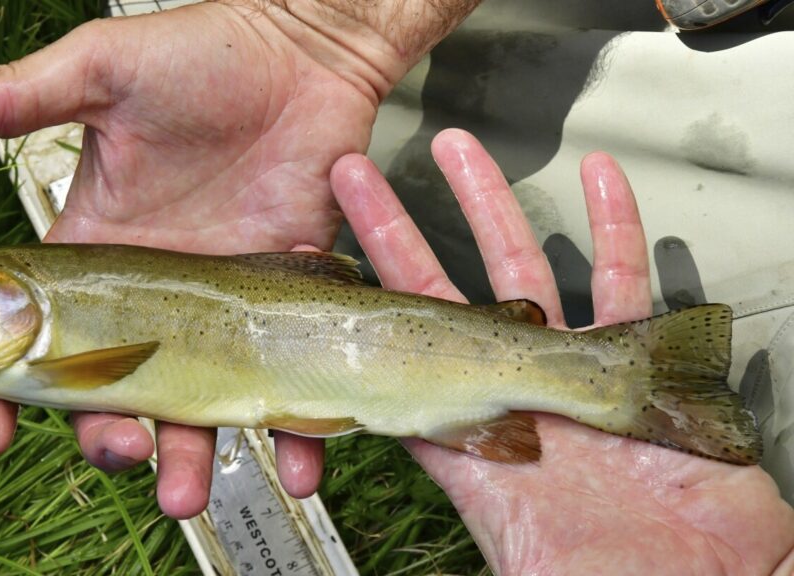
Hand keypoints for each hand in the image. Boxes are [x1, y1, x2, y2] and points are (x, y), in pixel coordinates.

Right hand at [0, 1, 478, 517]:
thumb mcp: (103, 72)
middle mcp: (150, 292)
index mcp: (93, 248)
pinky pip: (284, 379)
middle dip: (104, 436)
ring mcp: (218, 304)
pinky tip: (299, 465)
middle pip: (112, 392)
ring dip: (186, 455)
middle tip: (117, 451)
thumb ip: (20, 97)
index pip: (32, 336)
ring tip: (183, 489)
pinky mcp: (282, 301)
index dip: (1, 390)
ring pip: (192, 403)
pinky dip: (294, 431)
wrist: (305, 52)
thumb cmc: (204, 54)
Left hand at [331, 129, 793, 573]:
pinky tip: (597, 182)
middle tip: (355, 178)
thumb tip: (382, 515)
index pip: (392, 358)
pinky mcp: (638, 363)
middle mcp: (511, 395)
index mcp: (470, 440)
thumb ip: (463, 503)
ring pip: (524, 271)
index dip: (354, 309)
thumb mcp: (522, 560)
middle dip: (395, 234)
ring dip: (491, 207)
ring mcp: (571, 373)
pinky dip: (613, 227)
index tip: (321, 261)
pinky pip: (625, 280)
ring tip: (459, 152)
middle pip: (438, 297)